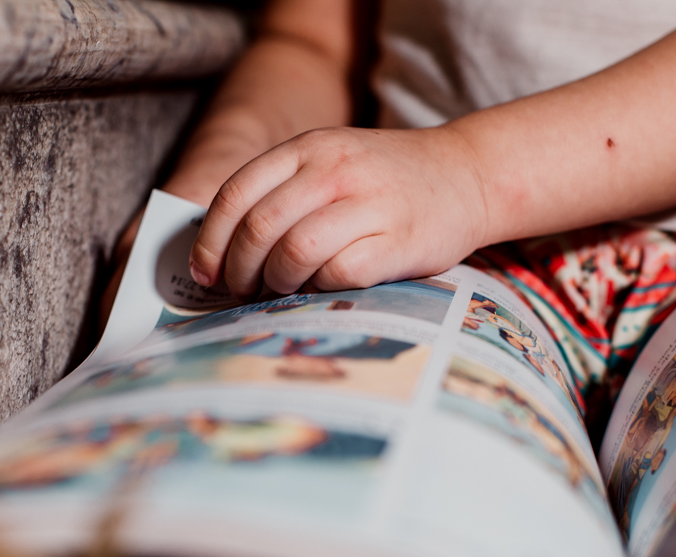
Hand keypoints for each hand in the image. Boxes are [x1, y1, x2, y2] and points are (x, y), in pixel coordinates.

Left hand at [188, 125, 489, 298]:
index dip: (212, 242)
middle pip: (259, 228)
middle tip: (243, 290)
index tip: (207, 273)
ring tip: (282, 290)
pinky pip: (337, 274)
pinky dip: (320, 288)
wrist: (469, 175)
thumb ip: (282, 191)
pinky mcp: (397, 241)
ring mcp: (368, 204)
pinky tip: (322, 288)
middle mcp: (335, 169)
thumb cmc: (386, 181)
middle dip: (240, 270)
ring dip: (277, 282)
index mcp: (308, 148)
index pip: (236, 195)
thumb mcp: (331, 163)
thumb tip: (222, 251)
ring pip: (293, 253)